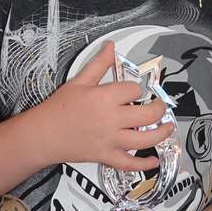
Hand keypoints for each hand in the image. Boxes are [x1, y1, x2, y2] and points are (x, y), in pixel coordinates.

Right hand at [37, 41, 172, 170]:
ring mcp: (110, 140)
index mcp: (105, 97)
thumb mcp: (79, 81)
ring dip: (162, 133)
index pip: (134, 89)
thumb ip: (99, 64)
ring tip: (168, 127)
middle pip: (148, 114)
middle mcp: (111, 119)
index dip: (137, 89)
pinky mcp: (106, 156)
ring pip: (145, 139)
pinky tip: (154, 160)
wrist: (42, 134)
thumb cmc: (58, 108)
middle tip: (160, 106)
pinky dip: (144, 164)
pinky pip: (129, 164)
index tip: (133, 91)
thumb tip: (110, 46)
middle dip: (160, 109)